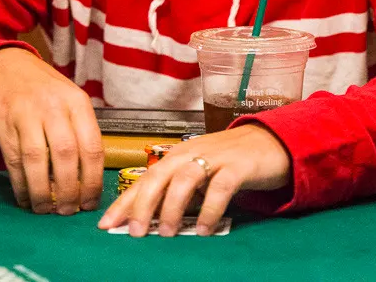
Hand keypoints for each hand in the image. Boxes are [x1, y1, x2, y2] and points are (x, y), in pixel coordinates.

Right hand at [0, 47, 103, 214]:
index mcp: (77, 103)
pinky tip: (26, 198)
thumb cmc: (43, 89)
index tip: (91, 202)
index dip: (93, 180)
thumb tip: (90, 177)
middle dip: (69, 190)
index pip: (92, 146)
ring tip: (46, 209)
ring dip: (43, 192)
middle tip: (69, 211)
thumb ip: (81, 131)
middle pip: (66, 155)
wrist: (5, 67)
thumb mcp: (70, 100)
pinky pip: (14, 161)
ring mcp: (27, 115)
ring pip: (37, 160)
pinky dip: (20, 185)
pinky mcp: (4, 124)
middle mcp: (54, 107)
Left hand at [97, 124, 290, 236]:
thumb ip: (177, 193)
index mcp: (176, 156)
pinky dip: (210, 209)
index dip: (124, 203)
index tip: (106, 225)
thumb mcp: (198, 175)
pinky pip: (220, 187)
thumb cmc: (229, 162)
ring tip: (165, 232)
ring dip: (172, 206)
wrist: (270, 142)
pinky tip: (204, 229)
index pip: (144, 180)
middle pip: (158, 176)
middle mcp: (190, 153)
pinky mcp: (238, 166)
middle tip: (134, 233)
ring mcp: (215, 157)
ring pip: (185, 179)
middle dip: (142, 205)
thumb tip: (147, 221)